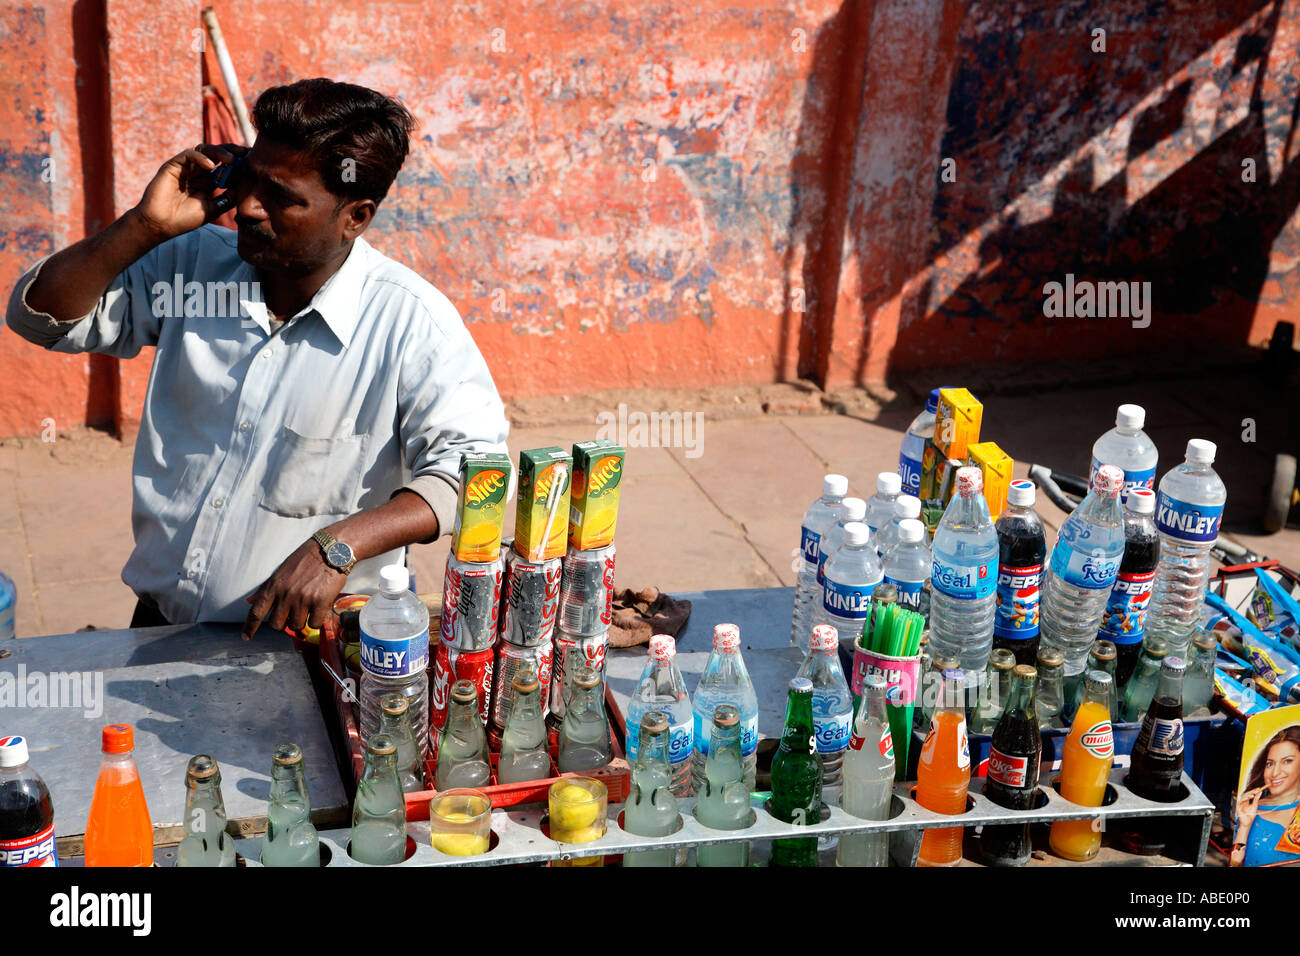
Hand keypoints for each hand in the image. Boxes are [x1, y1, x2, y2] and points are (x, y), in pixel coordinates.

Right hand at [133, 143, 250, 241]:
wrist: (161, 225)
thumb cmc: (184, 220)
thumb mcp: (213, 209)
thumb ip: (227, 199)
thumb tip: (246, 189)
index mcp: (207, 181)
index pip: (225, 166)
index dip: (239, 162)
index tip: (253, 162)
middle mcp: (197, 171)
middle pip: (217, 154)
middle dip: (232, 151)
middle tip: (246, 153)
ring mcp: (186, 167)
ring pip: (205, 150)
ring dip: (220, 152)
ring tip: (232, 159)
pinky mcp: (173, 166)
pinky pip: (189, 154)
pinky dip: (201, 157)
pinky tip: (211, 167)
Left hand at [243, 537, 346, 640]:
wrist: (331, 550)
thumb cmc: (306, 559)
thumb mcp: (281, 571)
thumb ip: (265, 588)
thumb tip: (250, 601)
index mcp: (274, 585)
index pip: (256, 611)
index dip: (249, 627)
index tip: (245, 637)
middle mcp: (286, 594)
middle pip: (276, 625)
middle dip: (282, 623)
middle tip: (290, 615)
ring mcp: (303, 599)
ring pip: (295, 626)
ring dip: (300, 621)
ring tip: (307, 609)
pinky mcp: (320, 602)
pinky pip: (314, 624)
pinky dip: (316, 620)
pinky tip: (318, 610)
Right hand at [1236, 786, 1264, 828]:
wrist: (1247, 823)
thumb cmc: (1250, 816)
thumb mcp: (1255, 806)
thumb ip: (1256, 799)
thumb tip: (1260, 793)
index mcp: (1246, 802)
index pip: (1249, 795)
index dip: (1253, 791)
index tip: (1259, 789)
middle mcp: (1242, 802)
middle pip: (1246, 795)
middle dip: (1252, 792)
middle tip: (1257, 790)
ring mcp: (1240, 804)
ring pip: (1243, 797)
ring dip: (1248, 795)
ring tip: (1253, 794)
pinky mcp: (1238, 807)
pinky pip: (1240, 801)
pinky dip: (1244, 799)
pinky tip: (1248, 798)